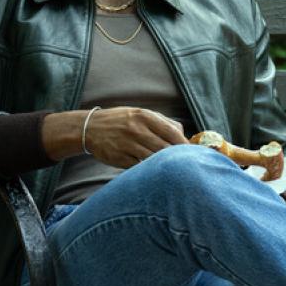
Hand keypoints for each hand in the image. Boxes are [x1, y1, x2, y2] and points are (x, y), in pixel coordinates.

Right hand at [43, 107, 186, 167]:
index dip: (185, 144)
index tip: (194, 152)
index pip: (172, 132)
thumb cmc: (122, 121)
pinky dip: (148, 170)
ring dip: (163, 166)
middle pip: (164, 148)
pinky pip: (139, 167)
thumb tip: (185, 135)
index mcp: (144, 116)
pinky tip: (153, 171)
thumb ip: (164, 122)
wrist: (90, 128)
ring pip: (153, 160)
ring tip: (172, 169)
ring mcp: (126, 144)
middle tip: (186, 164)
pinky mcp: (119, 158)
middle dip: (177, 158)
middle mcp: (136, 129)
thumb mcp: (142, 114)